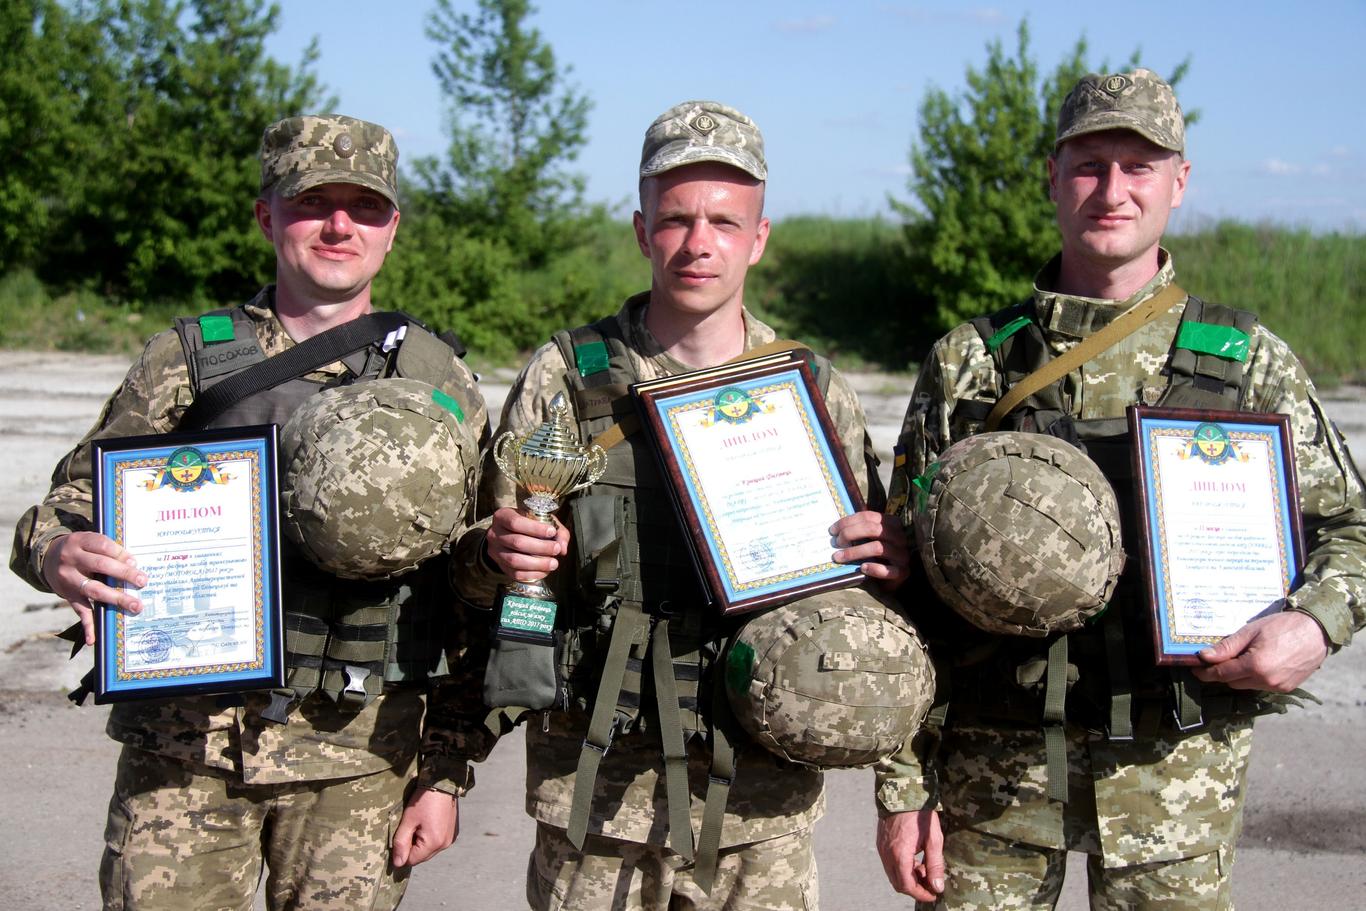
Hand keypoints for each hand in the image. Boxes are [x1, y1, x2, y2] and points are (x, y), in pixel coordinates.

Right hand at [42, 532, 147, 645]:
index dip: (119, 553)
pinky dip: (87, 626)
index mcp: (80, 541)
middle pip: (100, 566)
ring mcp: (69, 580)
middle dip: (124, 574)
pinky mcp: (68, 596)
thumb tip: (133, 563)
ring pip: (93, 590)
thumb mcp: (89, 542)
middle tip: (143, 582)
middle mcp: (72, 560)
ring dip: (115, 598)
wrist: (48, 558)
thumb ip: (108, 549)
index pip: (102, 545)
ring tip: (135, 606)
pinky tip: (93, 639)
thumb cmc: (81, 549)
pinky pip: (79, 611)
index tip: (135, 562)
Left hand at [391, 787, 457, 867]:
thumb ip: (401, 843)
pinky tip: (428, 823)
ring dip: (422, 843)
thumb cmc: (423, 801)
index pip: (412, 860)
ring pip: (430, 850)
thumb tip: (398, 864)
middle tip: (410, 827)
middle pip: (422, 857)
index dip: (402, 851)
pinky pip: (438, 842)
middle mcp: (445, 844)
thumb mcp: (408, 820)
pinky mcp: (453, 833)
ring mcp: (450, 839)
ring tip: (420, 824)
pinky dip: (431, 837)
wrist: (442, 783)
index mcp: (434, 843)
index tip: (401, 835)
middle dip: (412, 847)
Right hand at [484, 507, 569, 582]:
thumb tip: (563, 548)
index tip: (552, 532)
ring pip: (515, 560)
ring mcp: (495, 551)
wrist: (508, 534)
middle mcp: (494, 533)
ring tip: (554, 563)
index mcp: (502, 516)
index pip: (516, 523)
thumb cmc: (529, 524)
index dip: (535, 528)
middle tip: (556, 549)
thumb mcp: (541, 519)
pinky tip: (545, 571)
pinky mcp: (500, 566)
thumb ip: (556, 530)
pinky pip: (515, 574)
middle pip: (517, 542)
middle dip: (540, 547)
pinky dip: (532, 574)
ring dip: (537, 564)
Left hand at [831, 510, 911, 587]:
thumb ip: (859, 531)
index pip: (868, 517)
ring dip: (855, 552)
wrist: (893, 576)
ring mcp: (902, 554)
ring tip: (839, 557)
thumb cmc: (878, 554)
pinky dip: (873, 568)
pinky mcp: (902, 571)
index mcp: (892, 523)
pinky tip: (862, 568)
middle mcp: (899, 537)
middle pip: (873, 529)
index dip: (848, 522)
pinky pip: (888, 569)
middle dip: (850, 534)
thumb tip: (834, 529)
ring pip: (878, 548)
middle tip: (836, 543)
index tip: (832, 531)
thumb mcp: (870, 539)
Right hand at [877, 808, 944, 900]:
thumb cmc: (920, 814)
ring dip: (908, 877)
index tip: (933, 894)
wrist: (902, 791)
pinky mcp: (881, 843)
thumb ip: (935, 865)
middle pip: (898, 883)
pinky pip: (889, 863)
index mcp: (899, 855)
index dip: (921, 894)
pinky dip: (902, 868)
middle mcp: (887, 854)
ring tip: (924, 868)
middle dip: (915, 888)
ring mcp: (882, 849)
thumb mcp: (933, 839)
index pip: (907, 886)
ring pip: (893, 874)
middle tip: (930, 883)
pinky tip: (914, 859)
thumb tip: (937, 887)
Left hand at [1193, 608, 1328, 691]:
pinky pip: (1262, 686)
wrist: (1316, 630)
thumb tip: (1204, 657)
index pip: (1221, 675)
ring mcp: (1278, 687)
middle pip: (1233, 682)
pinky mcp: (1287, 688)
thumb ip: (1227, 647)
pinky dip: (1254, 678)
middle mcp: (1266, 681)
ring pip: (1247, 686)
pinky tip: (1256, 664)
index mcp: (1255, 666)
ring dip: (1238, 676)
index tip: (1195, 669)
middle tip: (1215, 660)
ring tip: (1239, 659)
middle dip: (1222, 673)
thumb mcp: (1250, 631)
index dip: (1206, 673)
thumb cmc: (1282, 626)